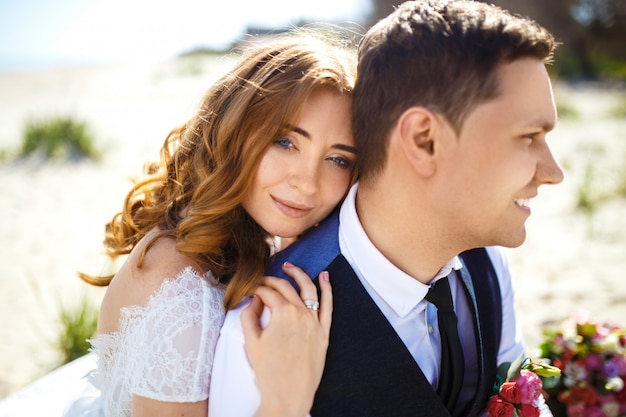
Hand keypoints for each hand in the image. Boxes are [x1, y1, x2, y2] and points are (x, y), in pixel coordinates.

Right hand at [241, 262, 331, 416]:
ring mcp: (315, 322)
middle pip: (286, 287)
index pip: (267, 292)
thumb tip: (253, 300)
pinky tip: (324, 276)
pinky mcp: (324, 332)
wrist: (288, 395)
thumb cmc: (269, 371)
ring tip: (289, 267)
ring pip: (309, 289)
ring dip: (299, 274)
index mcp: (282, 313)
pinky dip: (327, 289)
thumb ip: (249, 315)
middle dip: (272, 280)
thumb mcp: (251, 341)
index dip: (255, 289)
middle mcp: (301, 313)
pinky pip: (328, 305)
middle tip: (263, 281)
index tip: (249, 291)